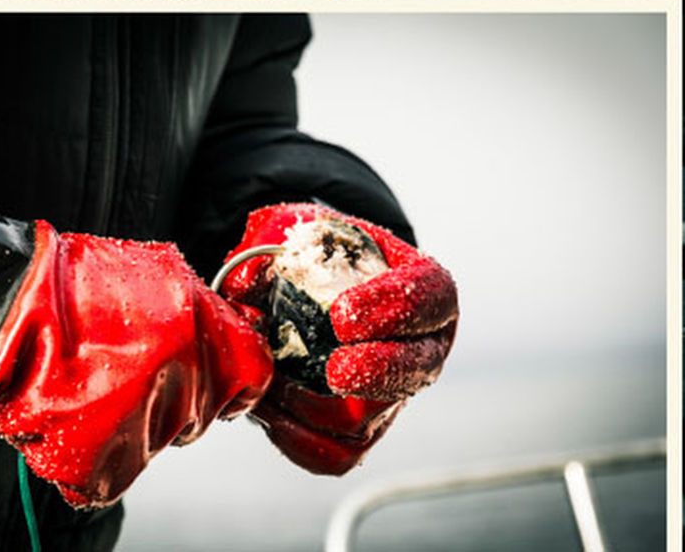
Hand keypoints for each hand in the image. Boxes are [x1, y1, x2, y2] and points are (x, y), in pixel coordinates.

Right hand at [0, 224, 273, 505]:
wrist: (6, 309)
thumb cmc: (76, 284)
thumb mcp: (162, 274)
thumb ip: (202, 313)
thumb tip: (227, 330)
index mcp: (206, 334)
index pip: (252, 380)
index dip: (235, 379)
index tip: (224, 379)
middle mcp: (182, 382)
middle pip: (202, 413)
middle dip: (177, 396)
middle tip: (133, 371)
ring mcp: (142, 427)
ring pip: (156, 443)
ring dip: (132, 424)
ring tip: (94, 386)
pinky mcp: (99, 465)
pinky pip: (108, 477)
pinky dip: (92, 458)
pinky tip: (75, 418)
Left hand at [218, 203, 456, 474]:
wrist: (306, 293)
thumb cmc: (314, 255)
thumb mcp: (299, 230)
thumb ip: (275, 244)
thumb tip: (252, 280)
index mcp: (423, 286)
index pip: (432, 297)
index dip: (395, 309)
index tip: (343, 314)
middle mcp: (421, 343)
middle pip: (419, 368)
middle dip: (379, 371)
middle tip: (336, 369)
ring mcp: (393, 390)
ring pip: (373, 417)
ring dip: (321, 407)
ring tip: (278, 386)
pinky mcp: (362, 429)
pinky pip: (340, 453)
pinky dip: (302, 441)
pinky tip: (272, 413)